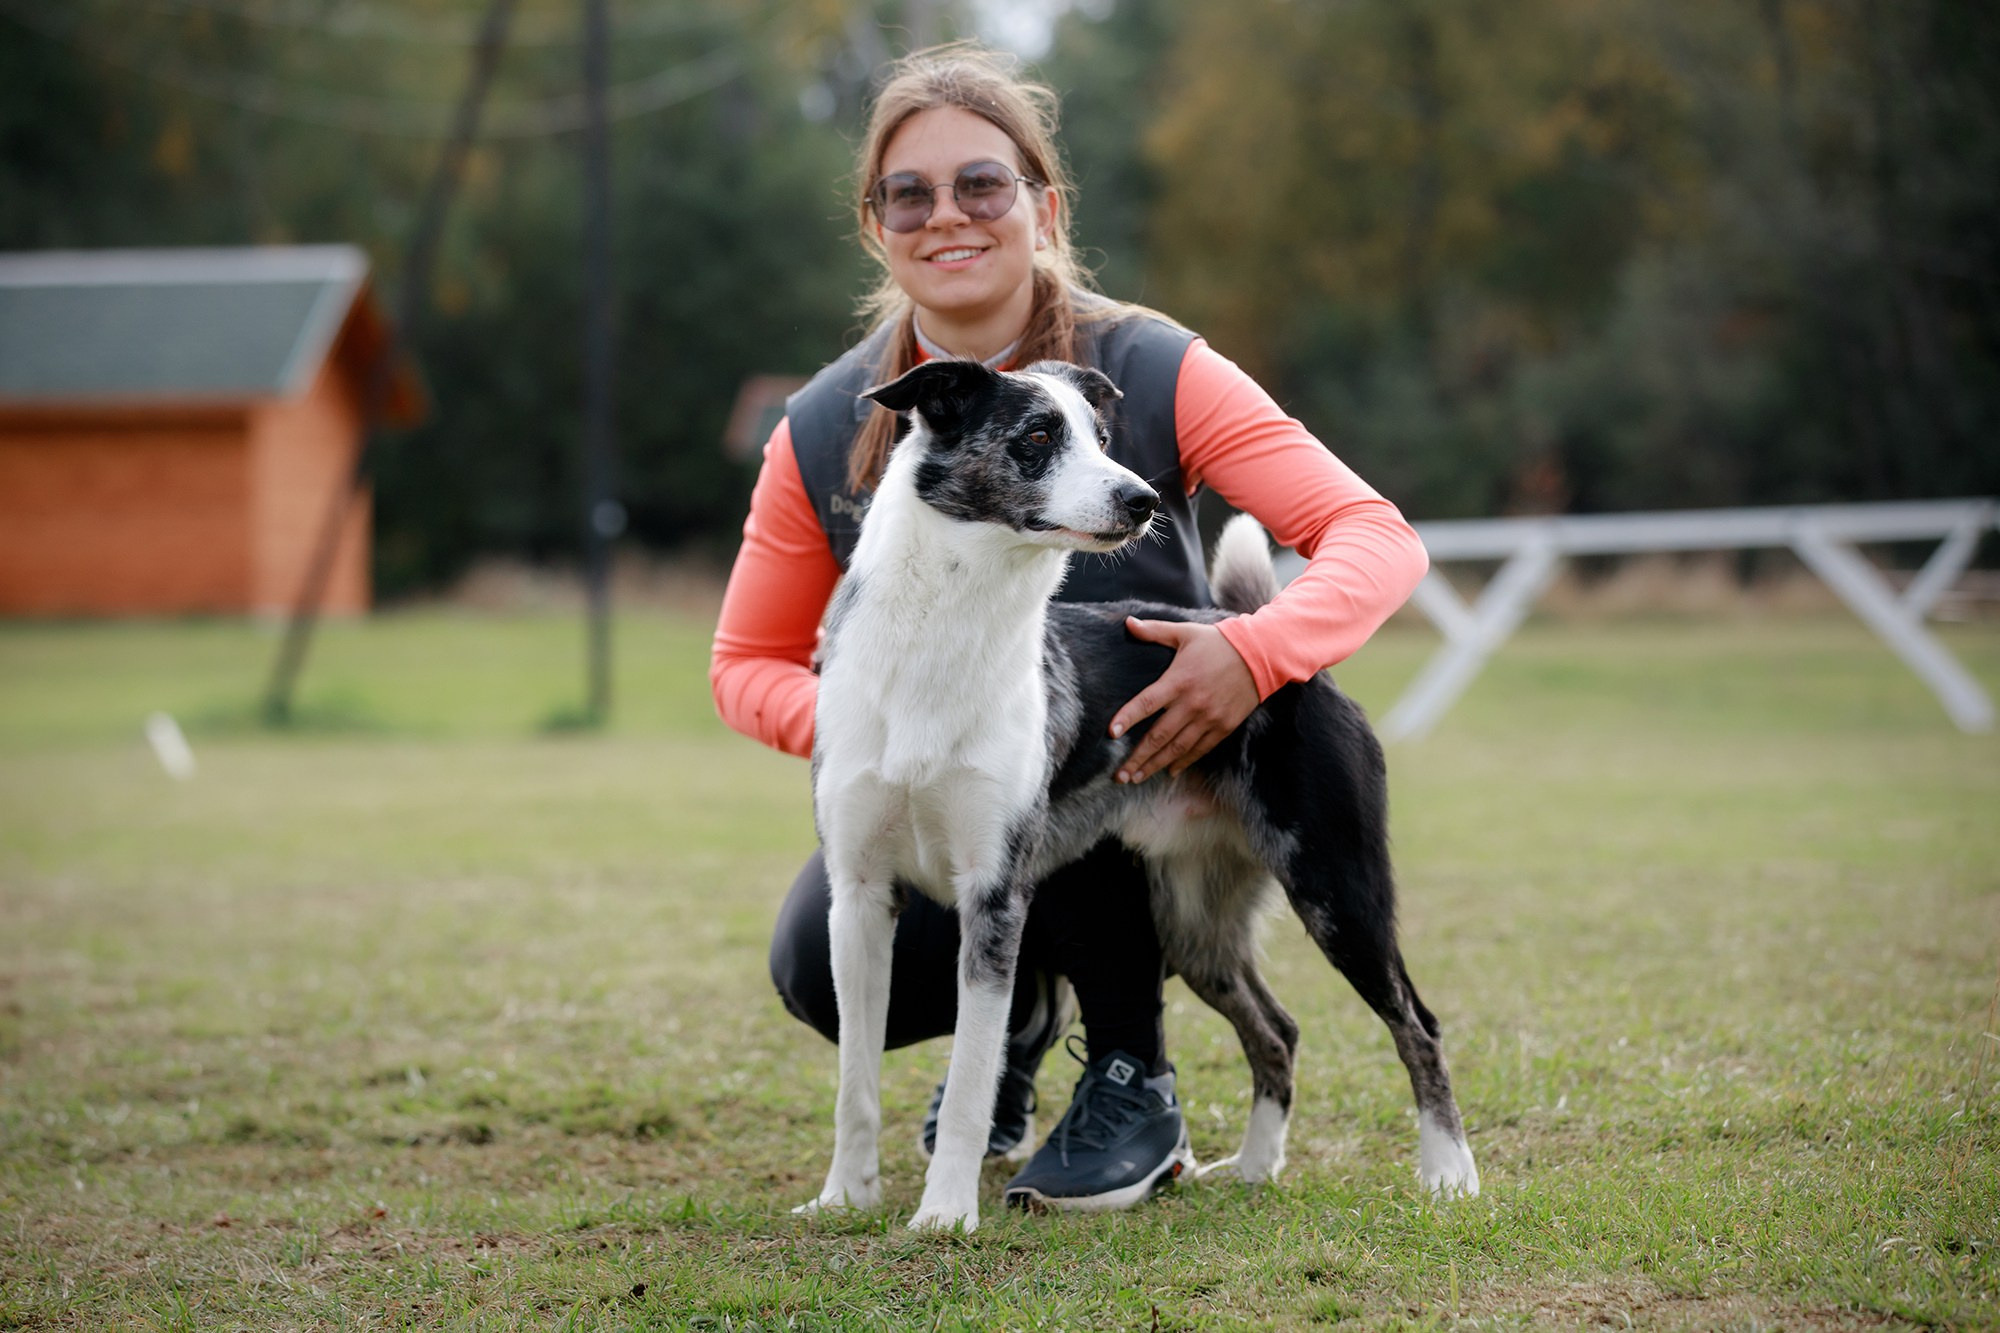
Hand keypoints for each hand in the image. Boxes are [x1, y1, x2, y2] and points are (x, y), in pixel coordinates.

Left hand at [1109, 618, 1259, 783]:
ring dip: (1156, 766)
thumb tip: (1127, 623)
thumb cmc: (1219, 642)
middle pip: (1159, 735)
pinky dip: (1184, 762)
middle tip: (1119, 775)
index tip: (1111, 733)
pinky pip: (1200, 750)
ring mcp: (1209, 718)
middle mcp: (1192, 703)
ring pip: (1178, 748)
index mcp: (1179, 680)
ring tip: (1136, 778)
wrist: (1261, 655)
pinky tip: (1169, 772)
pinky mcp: (1224, 726)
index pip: (1147, 702)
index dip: (1128, 718)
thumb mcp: (1186, 632)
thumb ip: (1154, 631)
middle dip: (1138, 758)